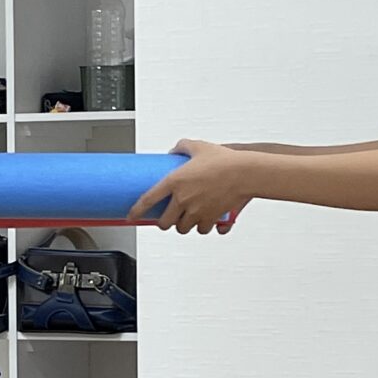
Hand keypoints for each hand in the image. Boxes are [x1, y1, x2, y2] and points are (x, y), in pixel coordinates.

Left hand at [133, 139, 252, 234]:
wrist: (246, 173)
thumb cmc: (224, 160)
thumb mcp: (199, 146)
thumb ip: (183, 147)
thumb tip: (175, 150)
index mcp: (175, 182)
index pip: (148, 199)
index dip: (136, 210)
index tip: (131, 215)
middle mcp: (184, 200)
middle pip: (164, 223)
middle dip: (163, 223)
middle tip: (166, 218)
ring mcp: (197, 211)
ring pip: (182, 228)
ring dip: (182, 225)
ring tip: (185, 218)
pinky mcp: (211, 218)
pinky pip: (202, 230)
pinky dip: (201, 227)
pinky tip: (202, 221)